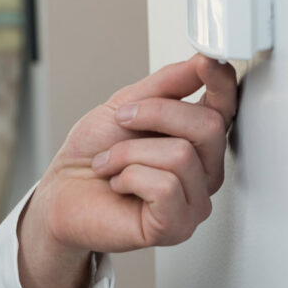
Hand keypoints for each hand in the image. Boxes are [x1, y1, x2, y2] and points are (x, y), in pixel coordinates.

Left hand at [17, 54, 236, 287]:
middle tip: (122, 120)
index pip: (225, 108)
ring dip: (130, 152)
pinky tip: (118, 184)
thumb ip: (168, 84)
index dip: (222, 83)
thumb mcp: (126, 104)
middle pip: (209, 126)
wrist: (62, 191)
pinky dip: (129, 177)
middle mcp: (203, 171)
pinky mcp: (176, 226)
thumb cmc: (92, 153)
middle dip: (155, 114)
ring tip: (111, 162)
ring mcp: (194, 201)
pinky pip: (165, 186)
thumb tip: (202, 61)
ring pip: (182, 155)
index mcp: (196, 139)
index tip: (207, 62)